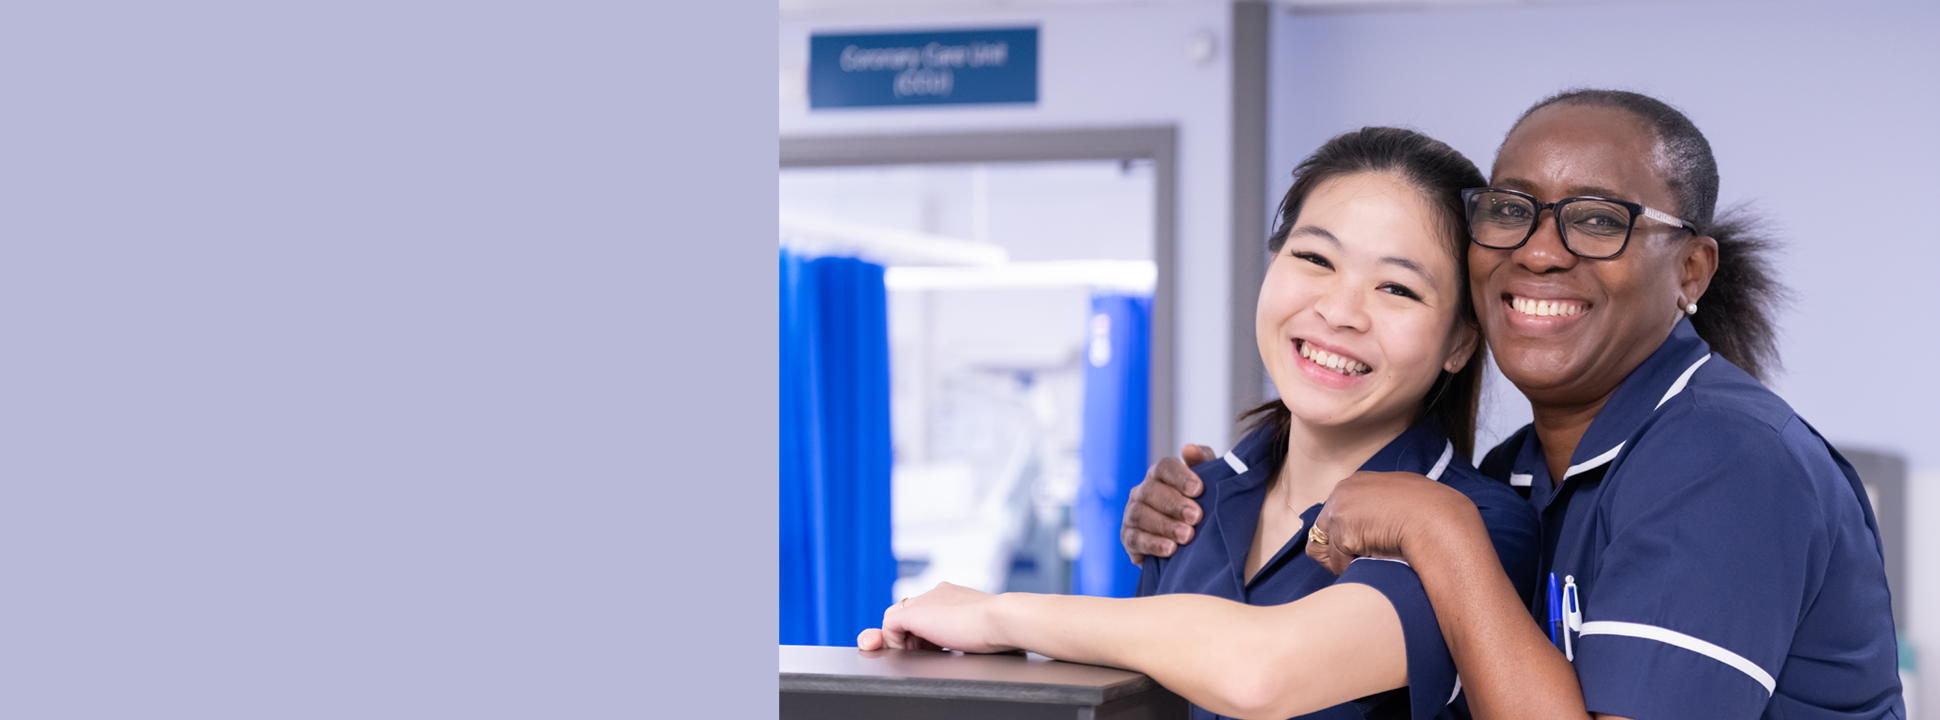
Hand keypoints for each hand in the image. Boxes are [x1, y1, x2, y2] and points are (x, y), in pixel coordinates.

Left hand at [855, 582, 1016, 653]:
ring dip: (902, 641)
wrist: (1003, 620)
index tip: (937, 650)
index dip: (925, 633)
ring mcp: (925, 601)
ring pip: (896, 618)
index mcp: (953, 596)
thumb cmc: (1000, 629)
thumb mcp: (980, 627)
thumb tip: (970, 644)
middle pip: (909, 613)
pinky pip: (889, 626)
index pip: (927, 610)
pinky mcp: (914, 614)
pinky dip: (895, 642)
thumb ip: (968, 629)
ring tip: (919, 657)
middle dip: (911, 637)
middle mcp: (936, 594)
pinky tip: (911, 655)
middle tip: (926, 656)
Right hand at [1121, 443, 1214, 563]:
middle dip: (1174, 504)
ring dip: (1164, 525)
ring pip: (1140, 514)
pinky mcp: (1128, 538)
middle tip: (1196, 517)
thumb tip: (1189, 449)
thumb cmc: (1200, 508)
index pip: (1164, 467)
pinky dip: (1152, 544)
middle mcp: (1142, 491)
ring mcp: (1131, 514)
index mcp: (1160, 475)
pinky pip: (1134, 539)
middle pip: (1151, 491)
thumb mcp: (1208, 484)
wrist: (1191, 544)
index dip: (1180, 477)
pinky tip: (1170, 550)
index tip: (1198, 490)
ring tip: (1186, 536)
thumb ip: (1203, 462)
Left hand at [1305, 471, 1470, 574]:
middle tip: (1366, 560)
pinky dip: (1353, 569)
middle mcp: (1345, 489)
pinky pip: (1338, 562)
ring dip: (1347, 559)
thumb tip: (1378, 528)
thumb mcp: (1406, 501)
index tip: (1366, 548)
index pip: (1337, 512)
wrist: (1442, 522)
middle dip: (1339, 549)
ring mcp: (1340, 507)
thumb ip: (1385, 507)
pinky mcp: (1341, 528)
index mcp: (1361, 481)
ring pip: (1328, 548)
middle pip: (1322, 529)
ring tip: (1375, 560)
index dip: (1349, 536)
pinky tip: (1376, 562)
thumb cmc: (1434, 517)